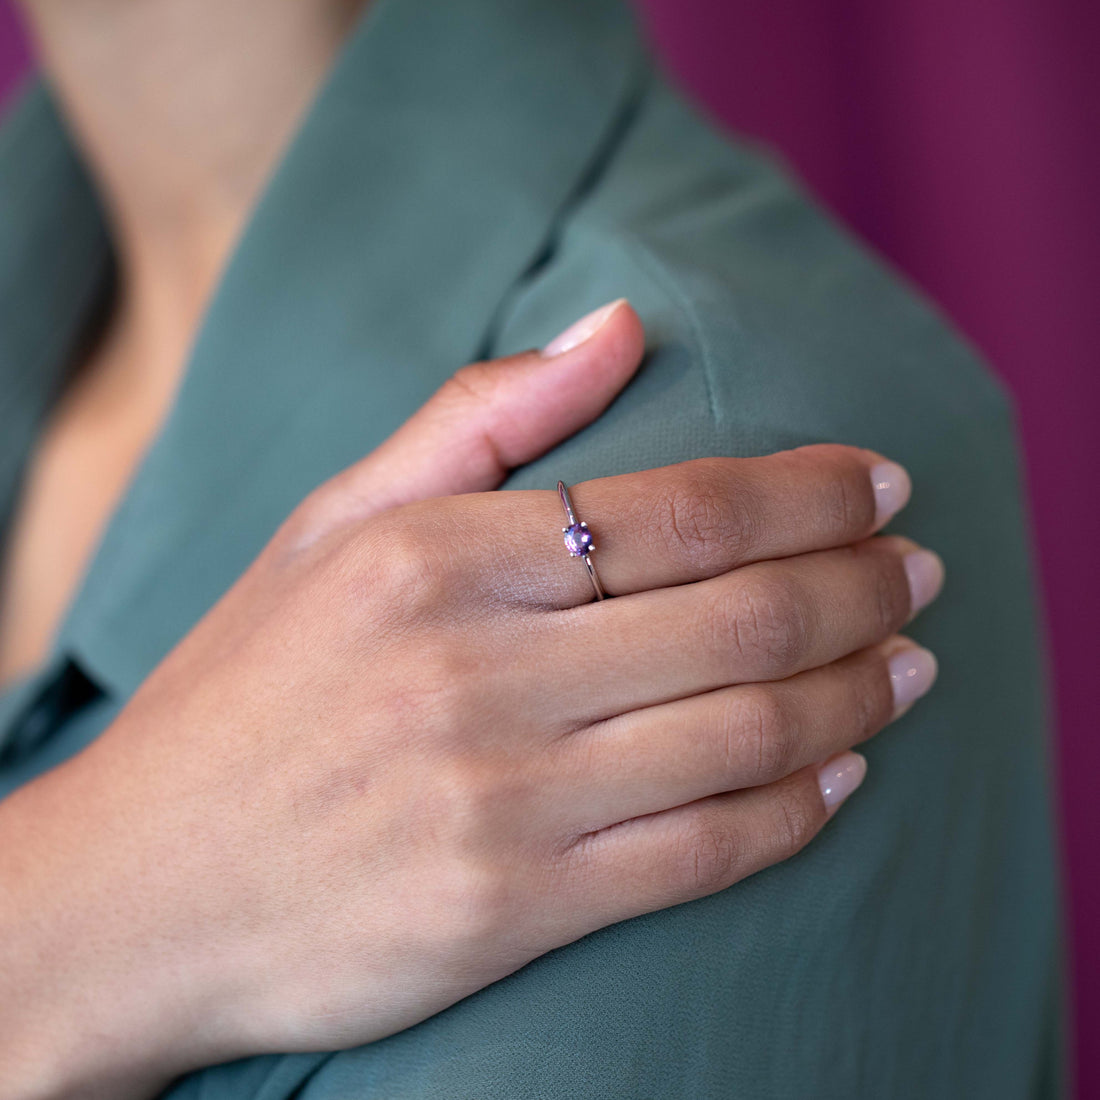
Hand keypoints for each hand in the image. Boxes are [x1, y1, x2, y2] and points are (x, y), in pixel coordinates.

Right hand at [0, 301, 942, 1097]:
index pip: (683, 508)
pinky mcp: (513, 912)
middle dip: (864, 585)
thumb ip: (479, 416)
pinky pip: (705, 855)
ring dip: (858, 692)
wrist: (141, 887)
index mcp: (435, 558)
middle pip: (741, 616)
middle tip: (924, 570)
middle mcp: (476, 675)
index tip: (884, 483)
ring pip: (746, 735)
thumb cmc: (243, 691)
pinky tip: (846, 769)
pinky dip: (799, 808)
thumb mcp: (331, 524)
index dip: (812, 490)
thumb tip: (619, 324)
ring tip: (912, 663)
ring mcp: (500, 802)